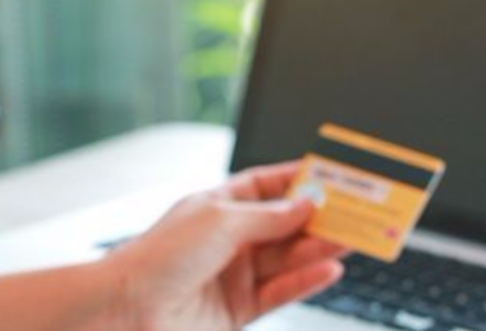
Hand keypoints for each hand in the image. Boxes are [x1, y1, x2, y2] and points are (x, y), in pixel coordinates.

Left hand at [108, 163, 345, 330]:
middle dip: (319, 218)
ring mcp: (233, 274)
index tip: (333, 176)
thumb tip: (306, 205)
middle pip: (283, 225)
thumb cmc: (158, 257)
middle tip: (357, 212)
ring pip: (287, 258)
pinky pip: (281, 291)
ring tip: (353, 239)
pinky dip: (307, 280)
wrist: (127, 310)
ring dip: (320, 248)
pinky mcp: (239, 309)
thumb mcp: (219, 221)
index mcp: (216, 206)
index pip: (265, 186)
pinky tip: (329, 269)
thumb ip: (267, 216)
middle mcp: (227, 239)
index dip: (298, 181)